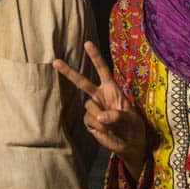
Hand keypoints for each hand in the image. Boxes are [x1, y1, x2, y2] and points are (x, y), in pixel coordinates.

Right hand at [53, 39, 148, 178]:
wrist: (130, 144)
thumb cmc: (134, 128)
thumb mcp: (131, 120)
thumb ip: (117, 115)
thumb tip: (99, 116)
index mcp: (112, 89)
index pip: (103, 70)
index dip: (95, 57)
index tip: (87, 43)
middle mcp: (100, 96)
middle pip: (82, 82)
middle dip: (69, 72)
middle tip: (55, 61)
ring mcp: (94, 109)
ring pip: (89, 106)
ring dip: (101, 117)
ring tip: (113, 126)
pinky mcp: (89, 121)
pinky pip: (88, 120)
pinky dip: (98, 126)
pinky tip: (106, 130)